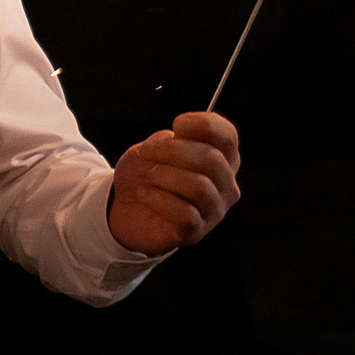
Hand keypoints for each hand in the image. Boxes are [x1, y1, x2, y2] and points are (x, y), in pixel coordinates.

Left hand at [107, 112, 240, 254]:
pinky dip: (158, 198)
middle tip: (148, 152)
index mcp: (221, 158)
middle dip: (173, 151)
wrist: (126, 208)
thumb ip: (169, 140)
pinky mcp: (196, 231)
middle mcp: (225, 184)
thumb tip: (180, 136)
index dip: (205, 124)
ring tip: (148, 175)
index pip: (228, 136)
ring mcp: (214, 210)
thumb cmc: (146, 175)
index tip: (178, 124)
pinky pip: (184, 212)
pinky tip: (144, 193)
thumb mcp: (152, 149)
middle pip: (212, 159)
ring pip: (199, 186)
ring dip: (165, 175)